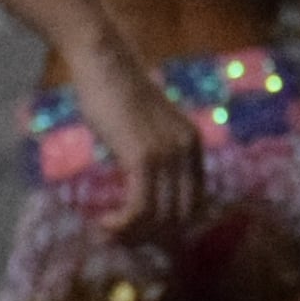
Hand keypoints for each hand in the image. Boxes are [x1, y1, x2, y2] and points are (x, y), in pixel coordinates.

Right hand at [67, 56, 208, 242]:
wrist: (104, 62)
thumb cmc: (115, 91)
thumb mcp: (145, 127)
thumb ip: (152, 154)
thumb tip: (141, 192)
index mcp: (193, 146)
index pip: (195, 203)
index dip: (170, 226)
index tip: (142, 232)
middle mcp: (187, 152)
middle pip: (180, 216)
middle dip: (151, 236)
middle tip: (121, 238)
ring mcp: (168, 155)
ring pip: (160, 218)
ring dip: (132, 235)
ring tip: (108, 234)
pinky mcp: (143, 158)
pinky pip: (140, 209)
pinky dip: (123, 225)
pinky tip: (105, 225)